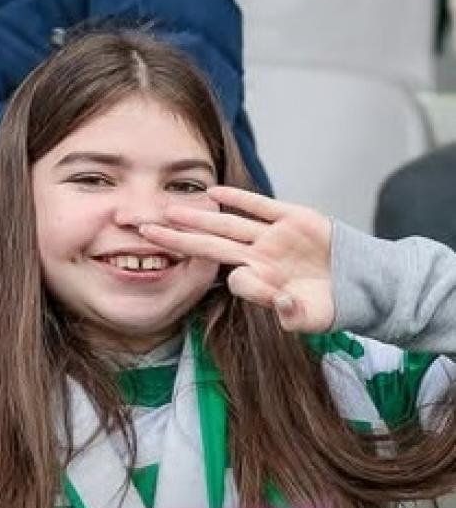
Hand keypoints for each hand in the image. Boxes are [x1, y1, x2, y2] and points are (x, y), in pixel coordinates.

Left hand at [139, 186, 333, 332]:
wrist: (363, 284)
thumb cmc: (330, 304)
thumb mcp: (311, 316)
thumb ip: (292, 313)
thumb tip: (279, 300)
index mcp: (260, 281)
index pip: (234, 278)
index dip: (237, 282)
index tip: (244, 284)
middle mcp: (259, 256)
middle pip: (210, 245)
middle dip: (178, 239)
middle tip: (144, 232)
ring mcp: (274, 236)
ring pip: (228, 224)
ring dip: (198, 217)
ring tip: (169, 210)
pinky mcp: (294, 218)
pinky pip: (260, 206)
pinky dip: (239, 198)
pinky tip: (213, 191)